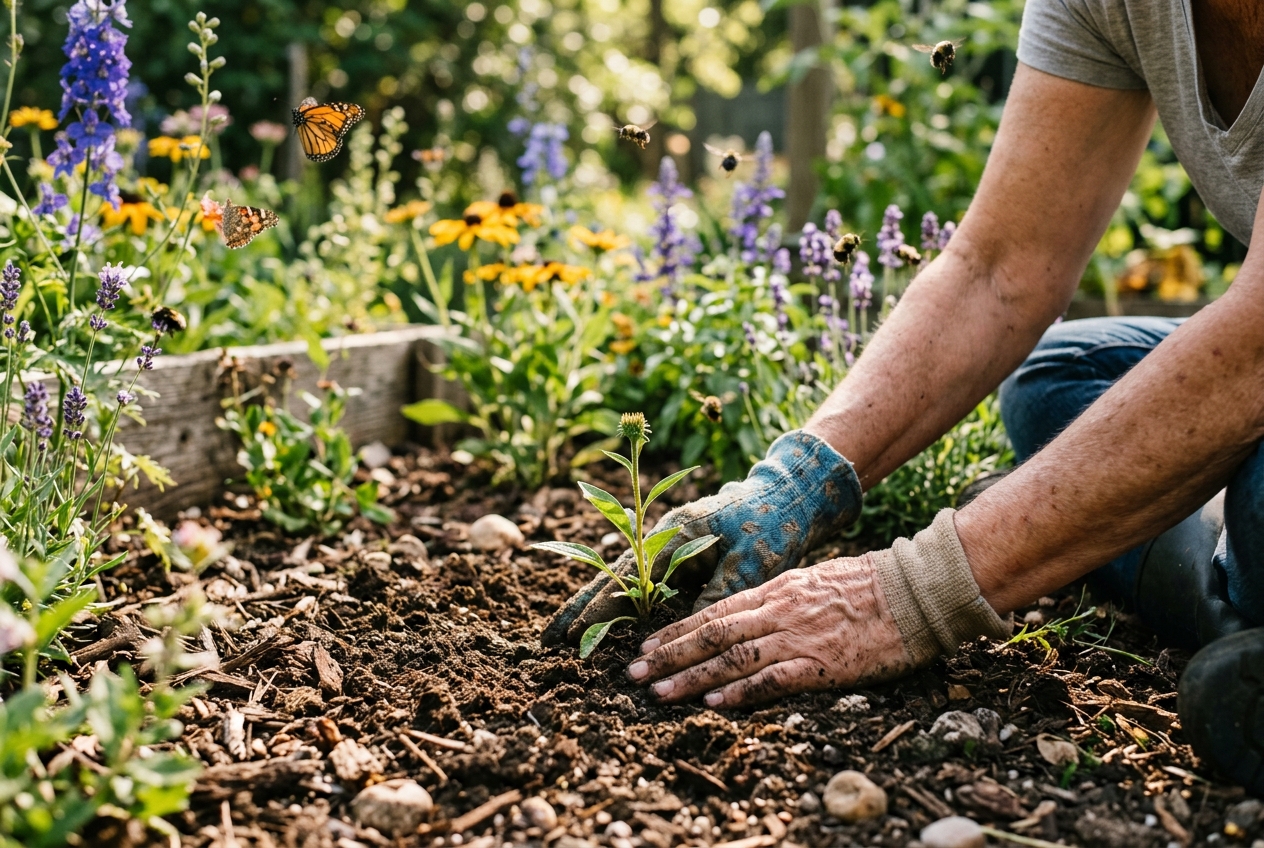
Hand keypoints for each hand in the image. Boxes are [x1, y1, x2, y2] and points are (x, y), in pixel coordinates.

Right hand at [540, 431, 862, 646]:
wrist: (788, 496)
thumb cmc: (772, 527)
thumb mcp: (752, 564)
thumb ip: (716, 595)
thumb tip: (685, 634)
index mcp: (675, 534)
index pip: (626, 577)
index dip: (600, 608)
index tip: (575, 636)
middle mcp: (661, 535)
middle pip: (610, 574)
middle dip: (580, 607)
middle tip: (550, 640)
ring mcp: (665, 542)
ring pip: (621, 577)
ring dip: (594, 605)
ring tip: (566, 635)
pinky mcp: (676, 551)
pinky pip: (639, 579)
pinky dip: (618, 599)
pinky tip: (604, 620)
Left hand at [625, 555, 914, 706]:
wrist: (913, 592)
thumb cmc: (869, 585)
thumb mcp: (814, 580)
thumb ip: (780, 597)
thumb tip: (749, 615)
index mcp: (776, 589)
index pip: (715, 610)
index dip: (677, 630)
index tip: (648, 646)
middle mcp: (778, 610)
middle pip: (712, 633)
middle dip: (669, 655)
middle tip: (635, 674)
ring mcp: (798, 637)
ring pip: (731, 657)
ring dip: (691, 677)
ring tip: (659, 693)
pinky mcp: (822, 664)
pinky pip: (772, 679)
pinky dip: (740, 692)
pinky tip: (714, 704)